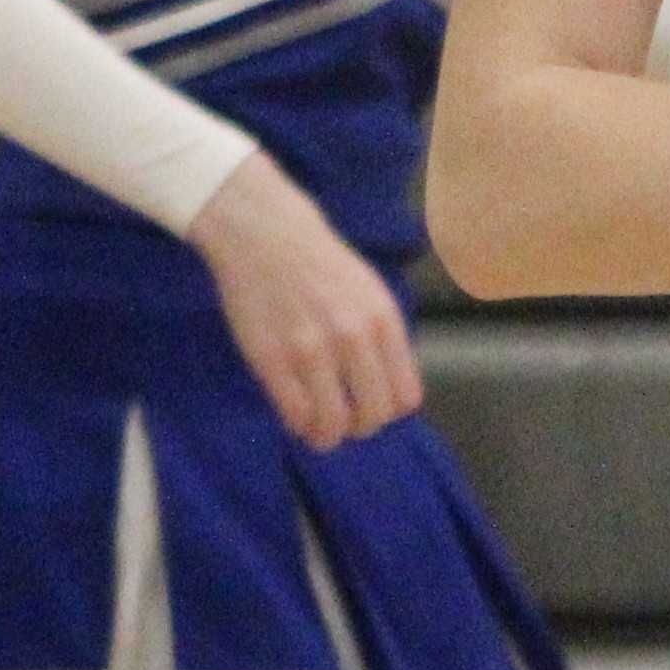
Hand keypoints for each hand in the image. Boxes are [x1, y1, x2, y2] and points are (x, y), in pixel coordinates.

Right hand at [188, 155, 420, 449]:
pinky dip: (300, 425)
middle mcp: (353, 336)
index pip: (404, 398)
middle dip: (360, 427)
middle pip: (373, 416)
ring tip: (319, 427)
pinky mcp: (271, 358)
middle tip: (344, 420)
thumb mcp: (370, 293)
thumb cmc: (319, 264)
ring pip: (334, 424)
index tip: (371, 406)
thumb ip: (383, 339)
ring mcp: (311, 349)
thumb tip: (392, 393)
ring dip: (328, 435)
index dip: (389, 411)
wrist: (264, 233)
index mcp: (383, 320)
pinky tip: (296, 413)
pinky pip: (296, 415)